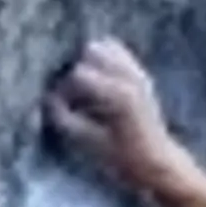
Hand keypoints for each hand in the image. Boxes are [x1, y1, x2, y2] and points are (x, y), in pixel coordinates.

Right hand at [45, 33, 170, 190]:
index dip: (63, 89)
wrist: (157, 160)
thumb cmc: (122, 158)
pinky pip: (116, 50)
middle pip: (90, 52)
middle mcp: (130, 77)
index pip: (78, 74)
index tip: (58, 105)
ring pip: (103, 46)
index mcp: (119, 95)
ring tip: (84, 88)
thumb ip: (65, 119)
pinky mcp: (140, 73)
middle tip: (71, 95)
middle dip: (75, 70)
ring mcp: (137, 72)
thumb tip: (48, 100)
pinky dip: (102, 59)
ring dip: (88, 62)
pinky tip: (97, 81)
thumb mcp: (89, 143)